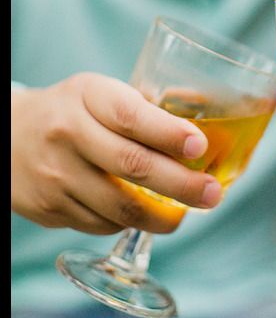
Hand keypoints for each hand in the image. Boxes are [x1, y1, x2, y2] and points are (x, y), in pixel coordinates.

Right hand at [11, 72, 222, 234]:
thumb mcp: (100, 93)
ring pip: (120, 206)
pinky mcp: (49, 209)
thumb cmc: (71, 111)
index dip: (169, 134)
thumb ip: (143, 110)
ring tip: (185, 213)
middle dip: (182, 185)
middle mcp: (68, 134)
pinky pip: (101, 224)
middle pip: (133, 166)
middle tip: (212, 194)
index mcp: (87, 96)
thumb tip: (201, 137)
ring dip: (161, 216)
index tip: (200, 146)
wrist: (6, 136)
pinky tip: (140, 213)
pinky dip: (128, 222)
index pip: (131, 116)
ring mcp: (56, 175)